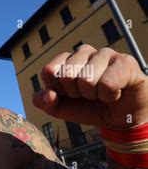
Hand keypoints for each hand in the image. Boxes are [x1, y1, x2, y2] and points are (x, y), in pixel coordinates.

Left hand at [33, 45, 147, 129]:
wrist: (118, 116)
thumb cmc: (87, 107)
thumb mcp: (60, 109)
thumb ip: (44, 102)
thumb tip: (48, 95)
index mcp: (65, 59)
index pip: (48, 71)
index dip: (58, 91)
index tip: (68, 95)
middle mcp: (83, 52)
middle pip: (66, 75)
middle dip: (76, 93)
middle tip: (88, 95)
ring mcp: (104, 54)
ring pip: (87, 79)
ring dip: (94, 95)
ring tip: (101, 93)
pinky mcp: (124, 61)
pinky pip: (107, 84)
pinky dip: (109, 96)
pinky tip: (115, 93)